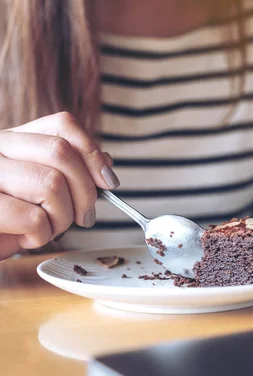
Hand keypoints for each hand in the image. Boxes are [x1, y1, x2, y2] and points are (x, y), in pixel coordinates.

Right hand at [0, 112, 119, 259]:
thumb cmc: (8, 220)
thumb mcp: (38, 191)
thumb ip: (69, 172)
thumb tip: (105, 163)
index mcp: (13, 140)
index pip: (62, 125)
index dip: (92, 153)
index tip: (108, 182)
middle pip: (61, 152)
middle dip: (85, 192)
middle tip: (85, 217)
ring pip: (51, 184)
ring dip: (63, 218)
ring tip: (49, 230)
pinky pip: (34, 218)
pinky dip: (41, 236)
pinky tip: (27, 238)